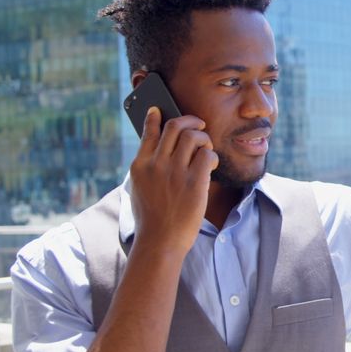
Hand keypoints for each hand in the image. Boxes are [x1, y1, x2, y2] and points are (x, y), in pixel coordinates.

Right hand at [128, 107, 217, 255]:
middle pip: (175, 127)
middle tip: (199, 125)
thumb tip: (155, 151)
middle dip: (190, 121)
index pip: (149, 132)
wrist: (159, 242)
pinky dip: (211, 156)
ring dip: (203, 138)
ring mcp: (175, 173)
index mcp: (140, 165)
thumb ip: (146, 169)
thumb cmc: (152, 219)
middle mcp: (156, 164)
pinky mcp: (195, 183)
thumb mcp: (139, 190)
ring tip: (206, 148)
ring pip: (193, 137)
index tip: (158, 109)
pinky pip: (207, 156)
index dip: (155, 117)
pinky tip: (210, 165)